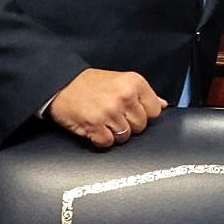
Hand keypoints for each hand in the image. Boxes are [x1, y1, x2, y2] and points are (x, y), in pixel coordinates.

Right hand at [48, 68, 166, 148]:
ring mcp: (109, 111)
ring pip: (125, 136)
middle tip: (113, 115)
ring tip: (103, 121)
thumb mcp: (120, 80)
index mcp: (134, 83)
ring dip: (114, 133)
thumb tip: (163, 105)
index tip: (130, 111)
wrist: (60, 84)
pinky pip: (107, 143)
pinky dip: (100, 139)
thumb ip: (142, 94)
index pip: (155, 111)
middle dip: (128, 125)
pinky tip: (94, 128)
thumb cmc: (90, 84)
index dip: (143, 114)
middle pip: (141, 126)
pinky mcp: (94, 125)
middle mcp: (124, 96)